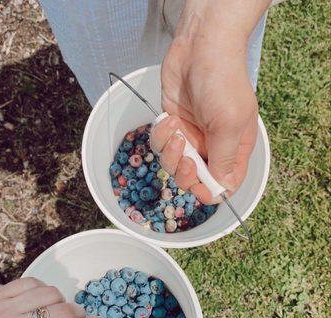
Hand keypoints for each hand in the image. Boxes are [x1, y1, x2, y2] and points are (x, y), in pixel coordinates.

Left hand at [151, 0, 268, 203]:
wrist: (200, 48)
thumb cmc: (222, 83)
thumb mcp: (230, 124)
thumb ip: (224, 159)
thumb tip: (221, 189)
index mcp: (234, 150)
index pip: (224, 185)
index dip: (210, 192)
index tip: (198, 187)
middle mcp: (212, 147)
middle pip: (194, 180)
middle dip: (185, 173)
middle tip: (185, 156)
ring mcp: (191, 137)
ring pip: (173, 165)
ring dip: (170, 153)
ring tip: (176, 131)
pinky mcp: (173, 126)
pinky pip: (160, 145)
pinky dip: (161, 135)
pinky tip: (169, 119)